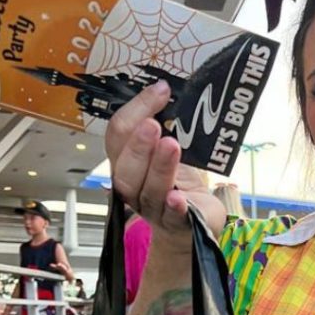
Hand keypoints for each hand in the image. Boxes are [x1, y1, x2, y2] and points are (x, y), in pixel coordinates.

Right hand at [106, 82, 223, 239]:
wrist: (195, 222)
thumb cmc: (180, 184)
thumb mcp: (169, 150)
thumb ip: (167, 127)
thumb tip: (170, 90)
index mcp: (127, 164)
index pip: (119, 136)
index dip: (136, 110)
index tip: (160, 90)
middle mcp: (134, 188)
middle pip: (125, 169)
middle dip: (138, 145)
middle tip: (154, 125)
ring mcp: (154, 208)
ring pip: (147, 190)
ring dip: (159, 167)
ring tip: (171, 146)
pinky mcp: (177, 223)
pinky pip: (172, 216)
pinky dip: (174, 206)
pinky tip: (178, 198)